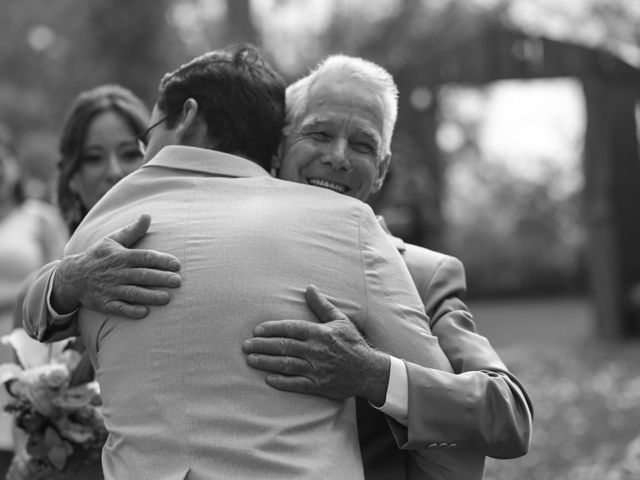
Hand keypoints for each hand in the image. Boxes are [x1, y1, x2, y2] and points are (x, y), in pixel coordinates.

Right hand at [52, 214, 181, 318]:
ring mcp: (109, 289)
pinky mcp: (103, 303)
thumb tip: (148, 215)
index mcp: (121, 256)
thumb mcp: (113, 240)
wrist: (72, 276)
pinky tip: (145, 312)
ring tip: (167, 298)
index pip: (144, 257)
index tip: (177, 264)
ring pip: (133, 293)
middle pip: (141, 275)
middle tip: (178, 281)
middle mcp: (116, 273)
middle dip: (160, 278)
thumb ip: (133, 230)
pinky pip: (118, 308)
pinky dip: (131, 311)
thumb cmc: (99, 256)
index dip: (161, 260)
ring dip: (150, 296)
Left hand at [242, 285, 389, 404]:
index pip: (291, 328)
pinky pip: (297, 384)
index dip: (272, 329)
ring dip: (266, 362)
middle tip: (245, 345)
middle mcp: (316, 350)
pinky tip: (268, 379)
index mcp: (319, 333)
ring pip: (286, 364)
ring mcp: (317, 369)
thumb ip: (321, 305)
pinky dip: (282, 382)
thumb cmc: (352, 343)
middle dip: (262, 345)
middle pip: (284, 346)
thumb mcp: (339, 320)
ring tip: (251, 360)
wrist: (368, 370)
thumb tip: (309, 288)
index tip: (257, 330)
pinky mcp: (319, 385)